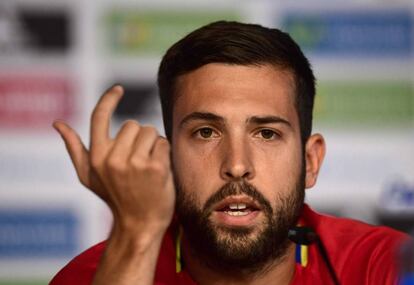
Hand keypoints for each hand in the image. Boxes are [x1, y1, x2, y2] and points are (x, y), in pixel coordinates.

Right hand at [53, 85, 174, 236]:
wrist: (139, 224)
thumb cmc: (115, 197)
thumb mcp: (88, 176)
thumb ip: (74, 148)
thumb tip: (57, 123)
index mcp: (96, 157)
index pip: (99, 117)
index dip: (108, 99)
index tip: (118, 89)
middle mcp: (113, 159)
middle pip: (133, 125)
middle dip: (139, 138)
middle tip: (138, 161)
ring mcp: (135, 163)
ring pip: (150, 132)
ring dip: (153, 145)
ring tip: (148, 166)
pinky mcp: (156, 167)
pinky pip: (163, 143)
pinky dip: (164, 153)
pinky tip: (159, 171)